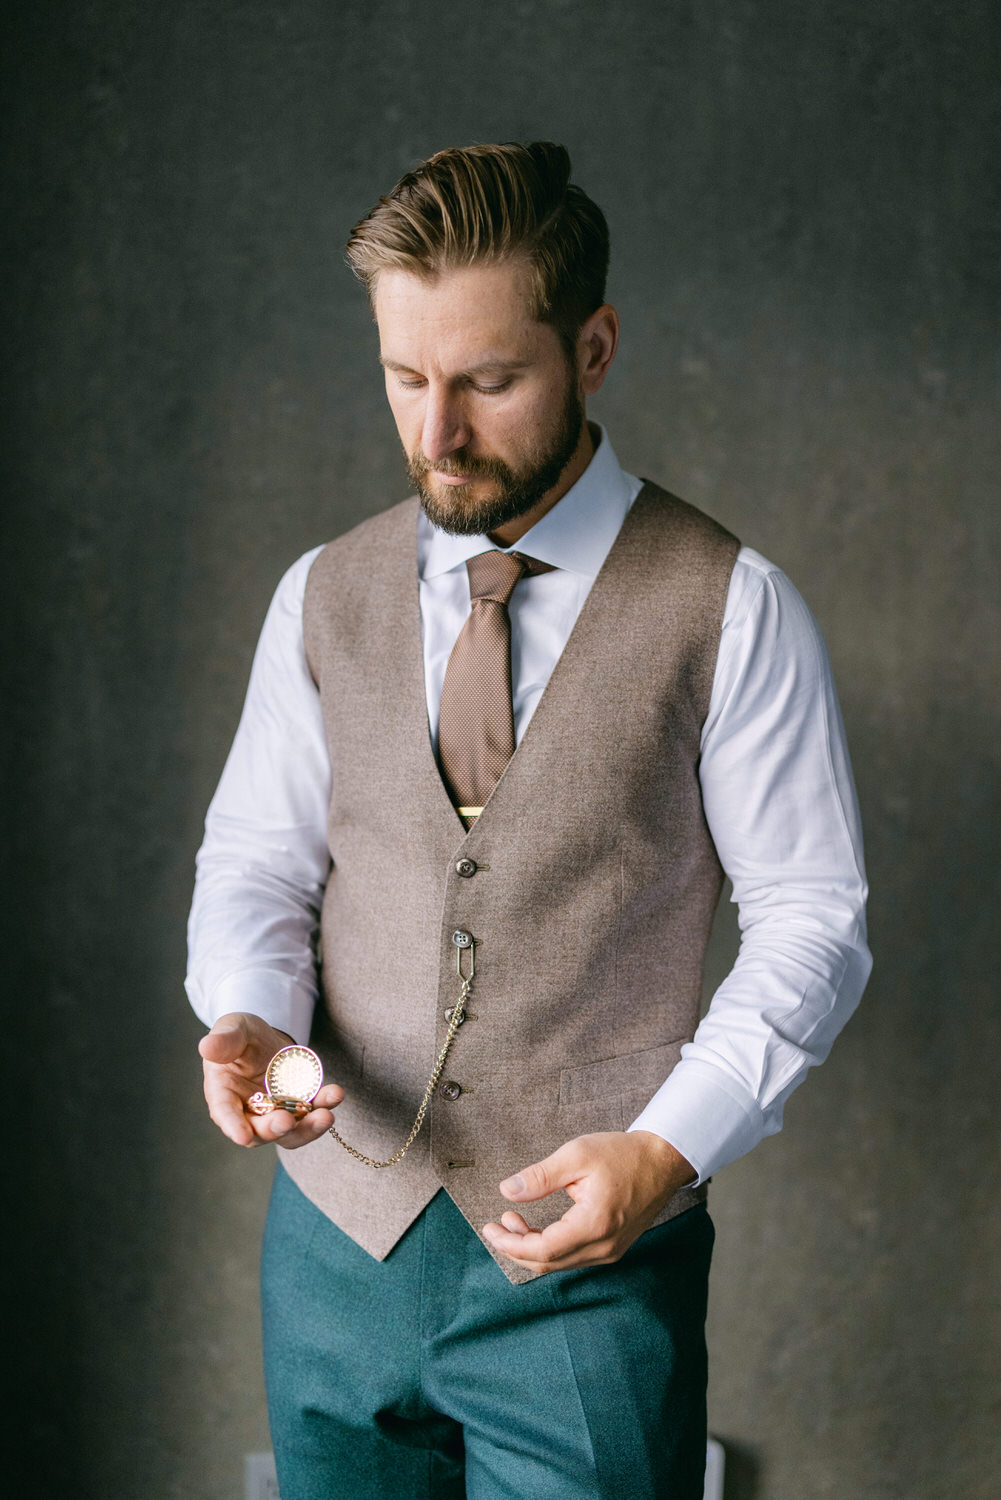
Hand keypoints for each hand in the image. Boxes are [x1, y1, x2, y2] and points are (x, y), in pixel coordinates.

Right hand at [198, 1012, 343, 1148]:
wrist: (266, 1039)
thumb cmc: (241, 1035)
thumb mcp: (233, 1028)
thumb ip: (224, 1039)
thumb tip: (206, 1046)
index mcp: (224, 1094)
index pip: (225, 1113)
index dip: (233, 1126)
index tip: (243, 1136)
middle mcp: (249, 1112)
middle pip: (260, 1130)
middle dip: (274, 1129)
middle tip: (287, 1121)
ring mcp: (277, 1113)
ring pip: (291, 1132)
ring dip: (308, 1128)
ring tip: (325, 1116)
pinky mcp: (300, 1108)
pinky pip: (313, 1113)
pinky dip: (325, 1106)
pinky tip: (335, 1094)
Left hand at [481, 1131, 694, 1273]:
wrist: (662, 1161)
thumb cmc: (622, 1154)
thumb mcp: (577, 1155)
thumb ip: (540, 1176)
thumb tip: (507, 1190)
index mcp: (595, 1224)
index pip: (544, 1250)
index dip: (512, 1244)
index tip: (491, 1229)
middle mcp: (604, 1246)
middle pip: (549, 1263)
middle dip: (516, 1247)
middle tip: (497, 1224)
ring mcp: (610, 1251)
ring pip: (560, 1263)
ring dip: (532, 1247)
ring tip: (513, 1220)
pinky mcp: (612, 1248)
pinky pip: (573, 1257)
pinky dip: (550, 1247)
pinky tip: (537, 1227)